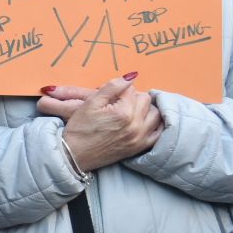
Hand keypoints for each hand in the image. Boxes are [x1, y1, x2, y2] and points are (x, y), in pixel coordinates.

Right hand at [39, 75, 161, 171]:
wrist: (74, 155)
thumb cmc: (79, 129)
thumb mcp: (91, 103)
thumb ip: (112, 87)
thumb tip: (131, 76)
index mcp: (123, 112)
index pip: (131, 90)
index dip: (118, 90)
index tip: (108, 97)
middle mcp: (135, 125)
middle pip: (145, 99)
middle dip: (133, 97)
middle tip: (119, 102)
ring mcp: (139, 138)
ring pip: (155, 113)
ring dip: (145, 109)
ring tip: (131, 111)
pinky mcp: (140, 147)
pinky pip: (158, 132)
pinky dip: (154, 124)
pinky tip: (144, 121)